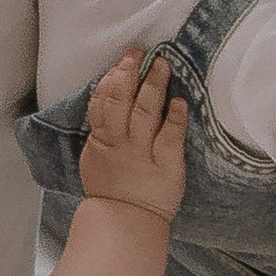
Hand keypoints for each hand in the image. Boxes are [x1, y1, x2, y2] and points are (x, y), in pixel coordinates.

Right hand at [77, 48, 187, 223]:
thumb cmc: (111, 191)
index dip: (111, 79)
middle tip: (139, 52)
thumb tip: (106, 100)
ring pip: (145, 113)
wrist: (125, 223)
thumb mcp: (95, 159)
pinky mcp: (167, 165)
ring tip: (162, 64)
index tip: (121, 62)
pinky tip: (180, 102)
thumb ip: (102, 131)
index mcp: (101, 140)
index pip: (102, 102)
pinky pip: (171, 137)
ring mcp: (143, 153)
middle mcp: (121, 143)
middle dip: (129, 73)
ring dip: (154, 86)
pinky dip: (176, 118)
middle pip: (122, 101)